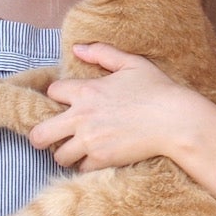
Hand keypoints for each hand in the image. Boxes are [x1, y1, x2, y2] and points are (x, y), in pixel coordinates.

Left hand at [33, 42, 205, 169]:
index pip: (52, 92)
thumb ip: (102, 53)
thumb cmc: (158, 89)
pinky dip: (88, 165)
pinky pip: (81, 168)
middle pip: (40, 134)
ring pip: (59, 156)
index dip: (59, 96)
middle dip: (42, 137)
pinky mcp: (102, 158)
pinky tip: (98, 157)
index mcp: (86, 90)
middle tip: (54, 137)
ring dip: (67, 153)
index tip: (68, 103)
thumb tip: (77, 48)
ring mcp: (90, 140)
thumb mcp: (132, 63)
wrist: (176, 120)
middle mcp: (82, 116)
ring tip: (79, 150)